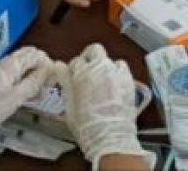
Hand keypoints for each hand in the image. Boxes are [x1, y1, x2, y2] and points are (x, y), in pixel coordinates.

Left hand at [0, 47, 56, 162]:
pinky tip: (31, 99)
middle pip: (29, 61)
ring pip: (25, 73)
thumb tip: (50, 69)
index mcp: (7, 66)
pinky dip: (28, 89)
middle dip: (42, 70)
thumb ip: (33, 82)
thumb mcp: (14, 97)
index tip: (54, 76)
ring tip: (42, 93)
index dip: (46, 62)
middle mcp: (4, 70)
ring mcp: (0, 82)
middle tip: (50, 85)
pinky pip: (18, 85)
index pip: (33, 53)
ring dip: (36, 80)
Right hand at [66, 44, 151, 168]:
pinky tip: (113, 84)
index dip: (74, 69)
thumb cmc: (87, 126)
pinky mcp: (129, 80)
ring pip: (109, 58)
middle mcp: (101, 69)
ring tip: (101, 80)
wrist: (110, 137)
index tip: (74, 77)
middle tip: (86, 71)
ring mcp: (117, 73)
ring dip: (104, 65)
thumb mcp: (69, 105)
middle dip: (89, 57)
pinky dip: (117, 72)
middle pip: (94, 50)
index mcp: (83, 74)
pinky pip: (122, 67)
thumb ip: (65, 82)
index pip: (76, 61)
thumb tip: (58, 66)